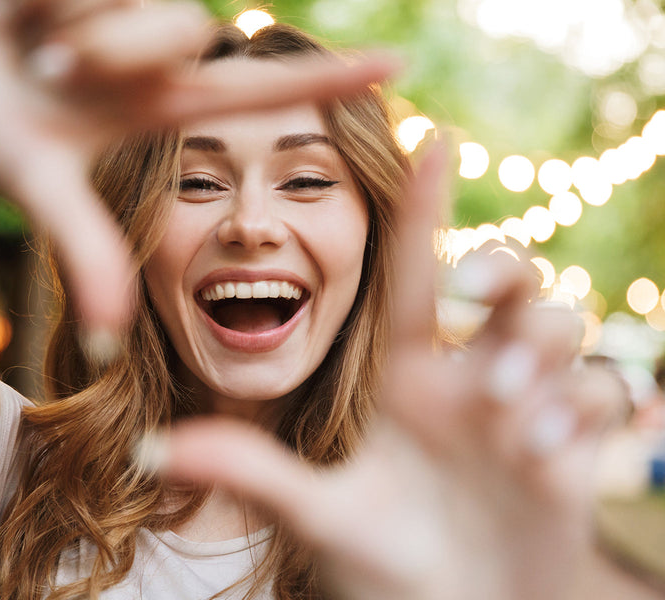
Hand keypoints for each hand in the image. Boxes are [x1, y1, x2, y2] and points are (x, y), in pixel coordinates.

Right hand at [0, 0, 395, 332]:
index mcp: (153, 109)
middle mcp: (149, 57)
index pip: (258, 95)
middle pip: (184, 30)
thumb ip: (80, 247)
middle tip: (48, 67)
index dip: (327, 83)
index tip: (399, 68)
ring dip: (74, 18)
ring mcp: (121, 10)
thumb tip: (108, 340)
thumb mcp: (26, 179)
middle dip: (114, 47)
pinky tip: (19, 4)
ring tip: (26, 39)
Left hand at [151, 145, 623, 598]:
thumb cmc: (384, 572)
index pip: (412, 276)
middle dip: (502, 271)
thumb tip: (154, 450)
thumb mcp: (319, 516)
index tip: (428, 136)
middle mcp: (466, 380)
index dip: (422, 207)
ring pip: (558, 327)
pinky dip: (580, 411)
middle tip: (475, 298)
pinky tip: (545, 456)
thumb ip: (250, 473)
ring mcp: (523, 408)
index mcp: (405, 379)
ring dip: (540, 356)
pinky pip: (600, 393)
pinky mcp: (572, 444)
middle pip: (506, 280)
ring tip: (507, 420)